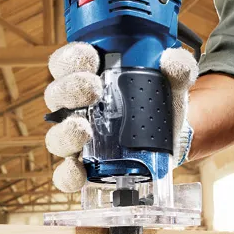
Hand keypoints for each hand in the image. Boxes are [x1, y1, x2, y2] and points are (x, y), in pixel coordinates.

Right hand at [44, 42, 197, 192]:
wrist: (173, 139)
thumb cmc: (160, 102)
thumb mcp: (171, 82)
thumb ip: (177, 68)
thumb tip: (174, 61)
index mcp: (89, 78)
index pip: (66, 63)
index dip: (72, 58)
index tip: (91, 58)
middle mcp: (76, 107)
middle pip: (56, 95)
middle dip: (70, 90)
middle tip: (94, 89)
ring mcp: (78, 139)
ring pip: (56, 135)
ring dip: (66, 132)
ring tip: (84, 128)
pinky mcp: (86, 167)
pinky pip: (66, 175)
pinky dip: (68, 175)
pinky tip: (79, 172)